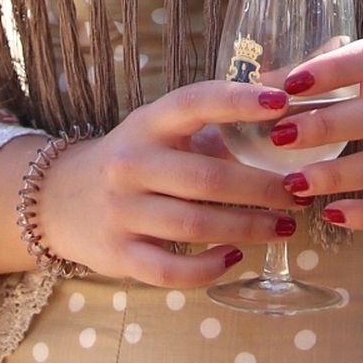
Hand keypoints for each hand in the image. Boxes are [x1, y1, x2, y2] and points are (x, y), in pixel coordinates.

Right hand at [30, 80, 300, 288]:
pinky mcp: (119, 255)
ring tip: (284, 226)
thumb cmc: (136, 157)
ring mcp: (122, 211)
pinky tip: (236, 256)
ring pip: (194, 225)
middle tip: (300, 192)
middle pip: (206, 178)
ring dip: (248, 227)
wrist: (62, 198)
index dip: (238, 99)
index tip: (283, 101)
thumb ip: (220, 117)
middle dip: (262, 188)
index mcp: (148, 122)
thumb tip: (293, 92)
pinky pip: (171, 269)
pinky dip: (208, 268)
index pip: (194, 102)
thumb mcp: (165, 128)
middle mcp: (131, 163)